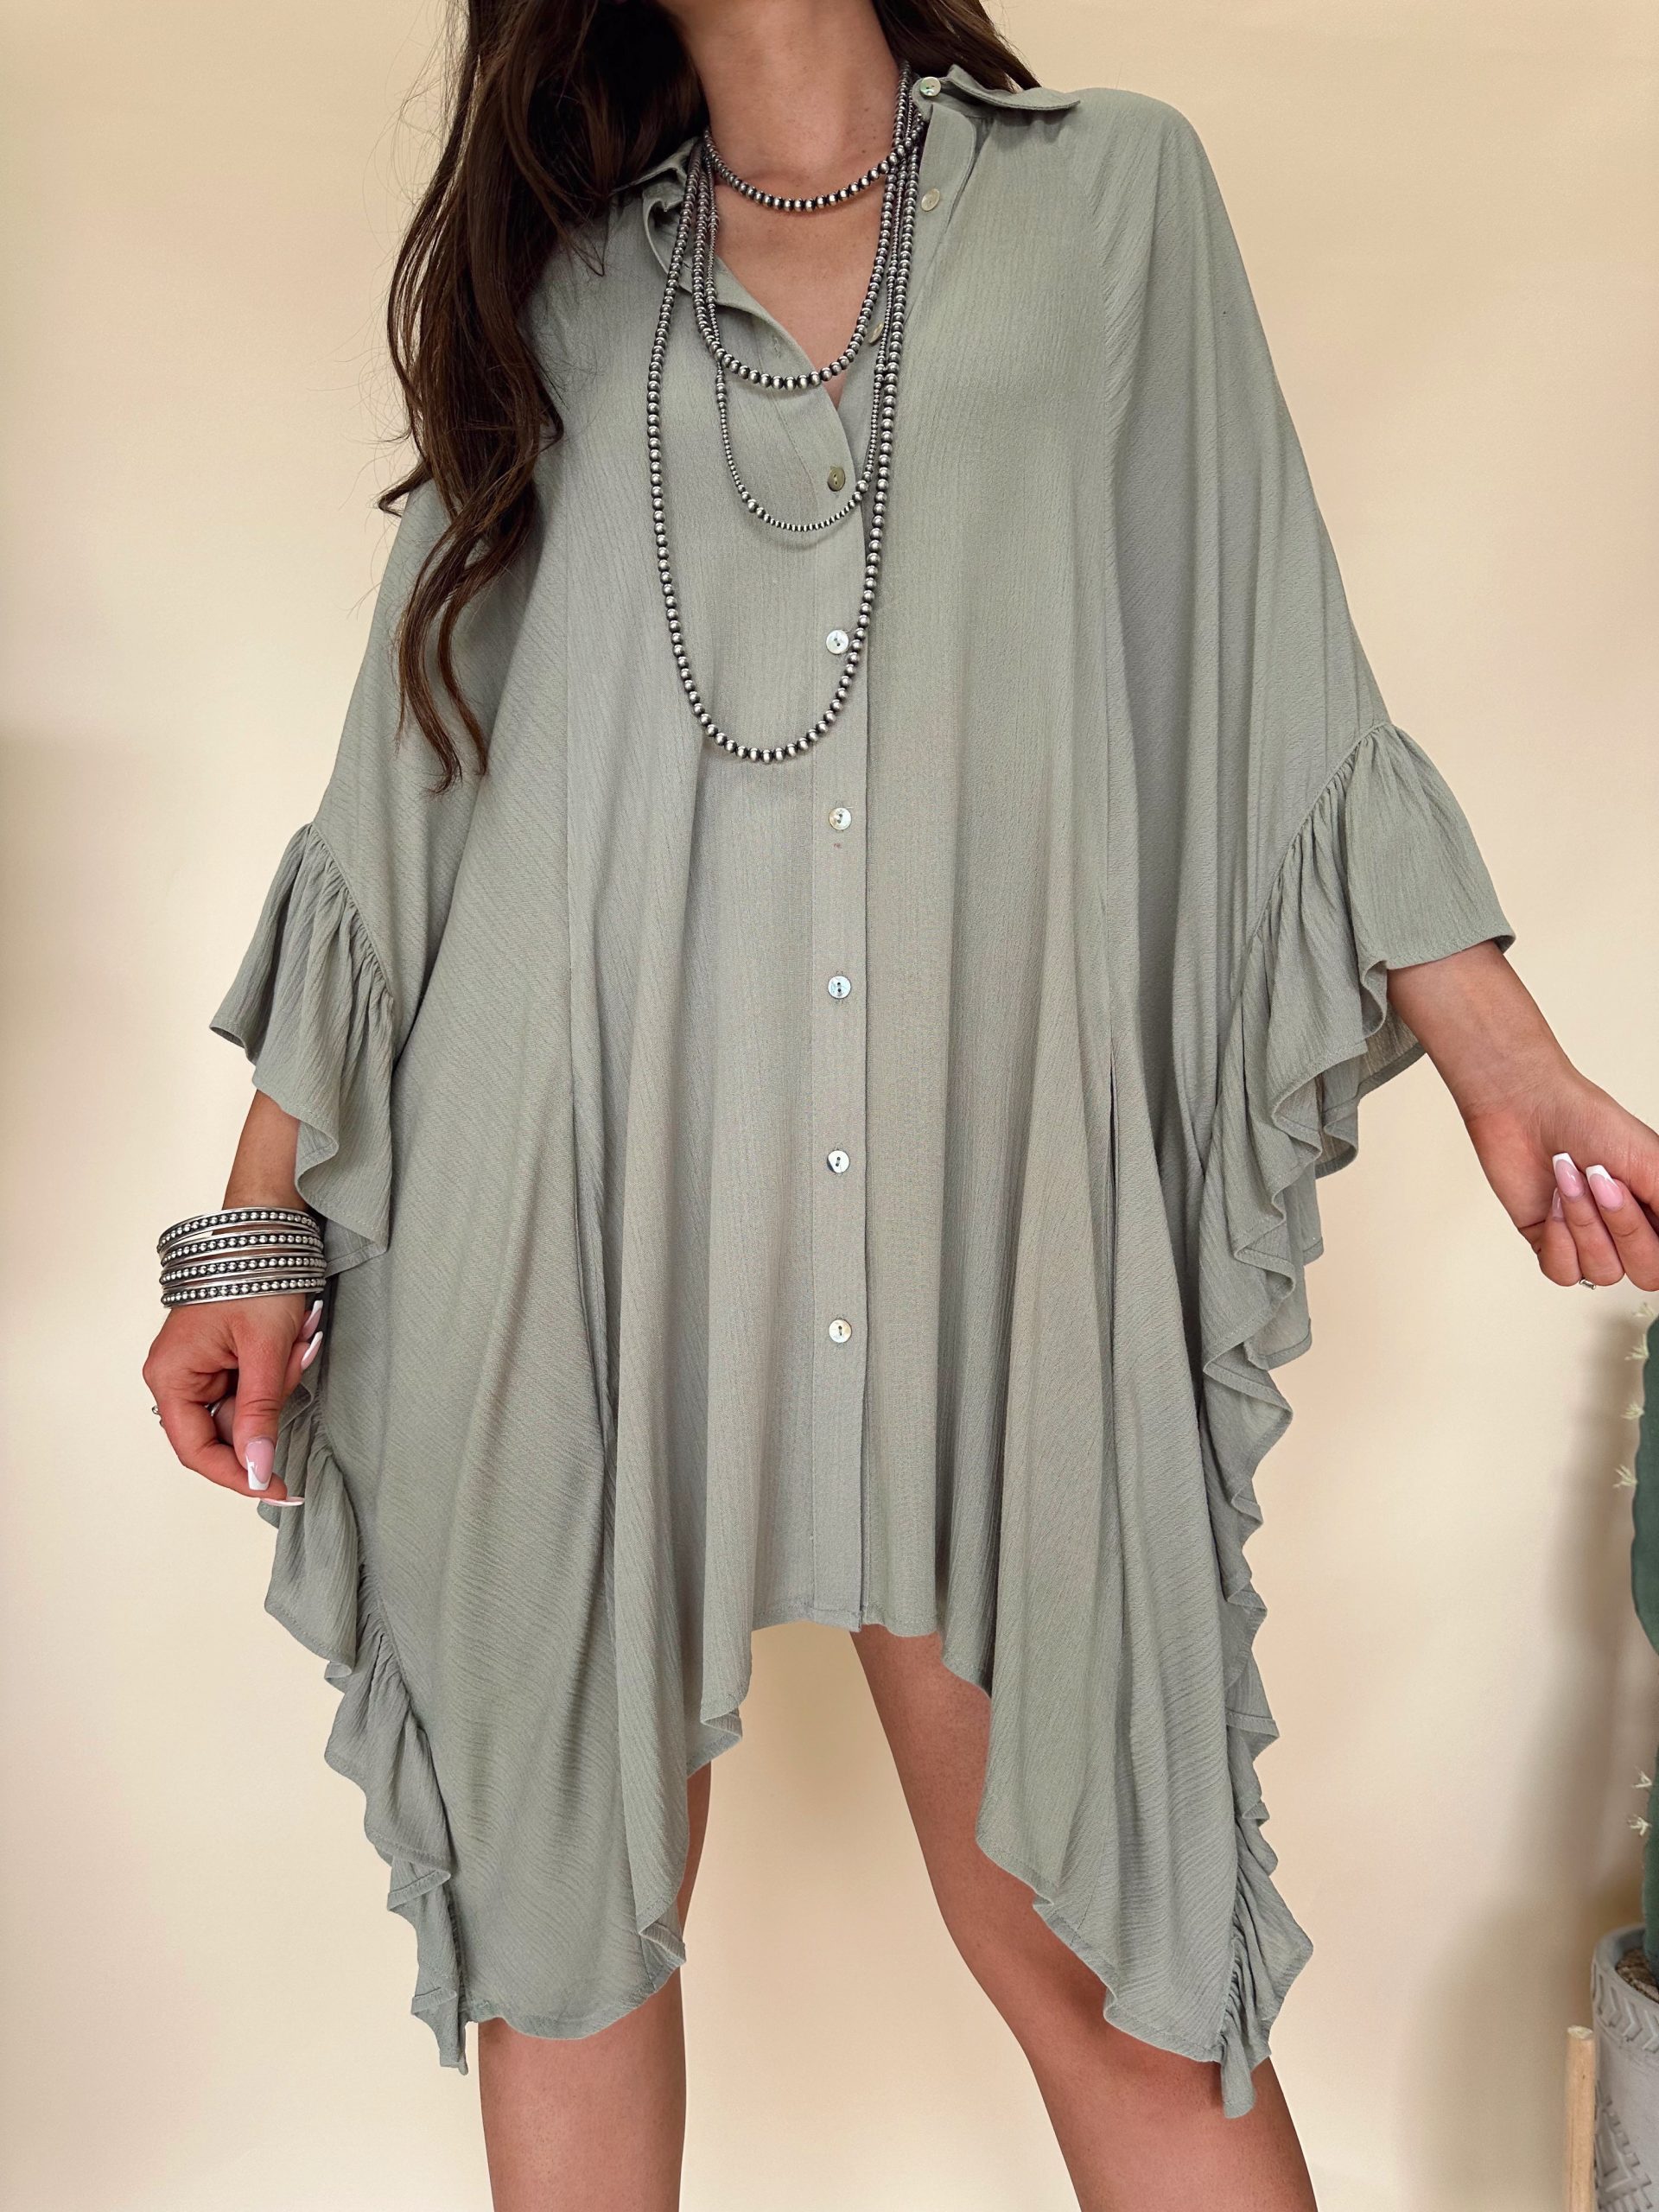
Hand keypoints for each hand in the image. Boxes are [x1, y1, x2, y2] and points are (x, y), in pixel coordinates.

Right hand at [144, 1293, 324, 1503]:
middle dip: (271, 1405)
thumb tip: (257, 1468)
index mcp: (171, 1377)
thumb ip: (259, 1411)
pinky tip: (294, 1337)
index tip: (278, 1488)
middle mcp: (178, 1378)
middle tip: (297, 1360)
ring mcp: (201, 1369)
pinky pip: (255, 1385)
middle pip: (227, 1429)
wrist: (262, 1230)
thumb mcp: (264, 1349)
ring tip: (297, 1337)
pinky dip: (281, 1369)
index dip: (237, 1475)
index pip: (197, 1450)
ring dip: (281, 1379)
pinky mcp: (224, 1360)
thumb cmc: (254, 1277)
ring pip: (249, 1407)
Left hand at [1463, 1073, 1658, 1289]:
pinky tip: (1553, 1201)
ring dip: (1584, 1222)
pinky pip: (1563, 1273)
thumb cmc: (1590, 1122)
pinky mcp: (1550, 1243)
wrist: (1527, 1108)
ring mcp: (1589, 1240)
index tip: (1629, 1190)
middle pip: (1644, 1273)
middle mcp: (1628, 1232)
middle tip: (1600, 1179)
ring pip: (1601, 1272)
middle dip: (1620, 1225)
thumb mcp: (1651, 1163)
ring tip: (1570, 1179)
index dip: (1648, 1236)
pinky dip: (1558, 1238)